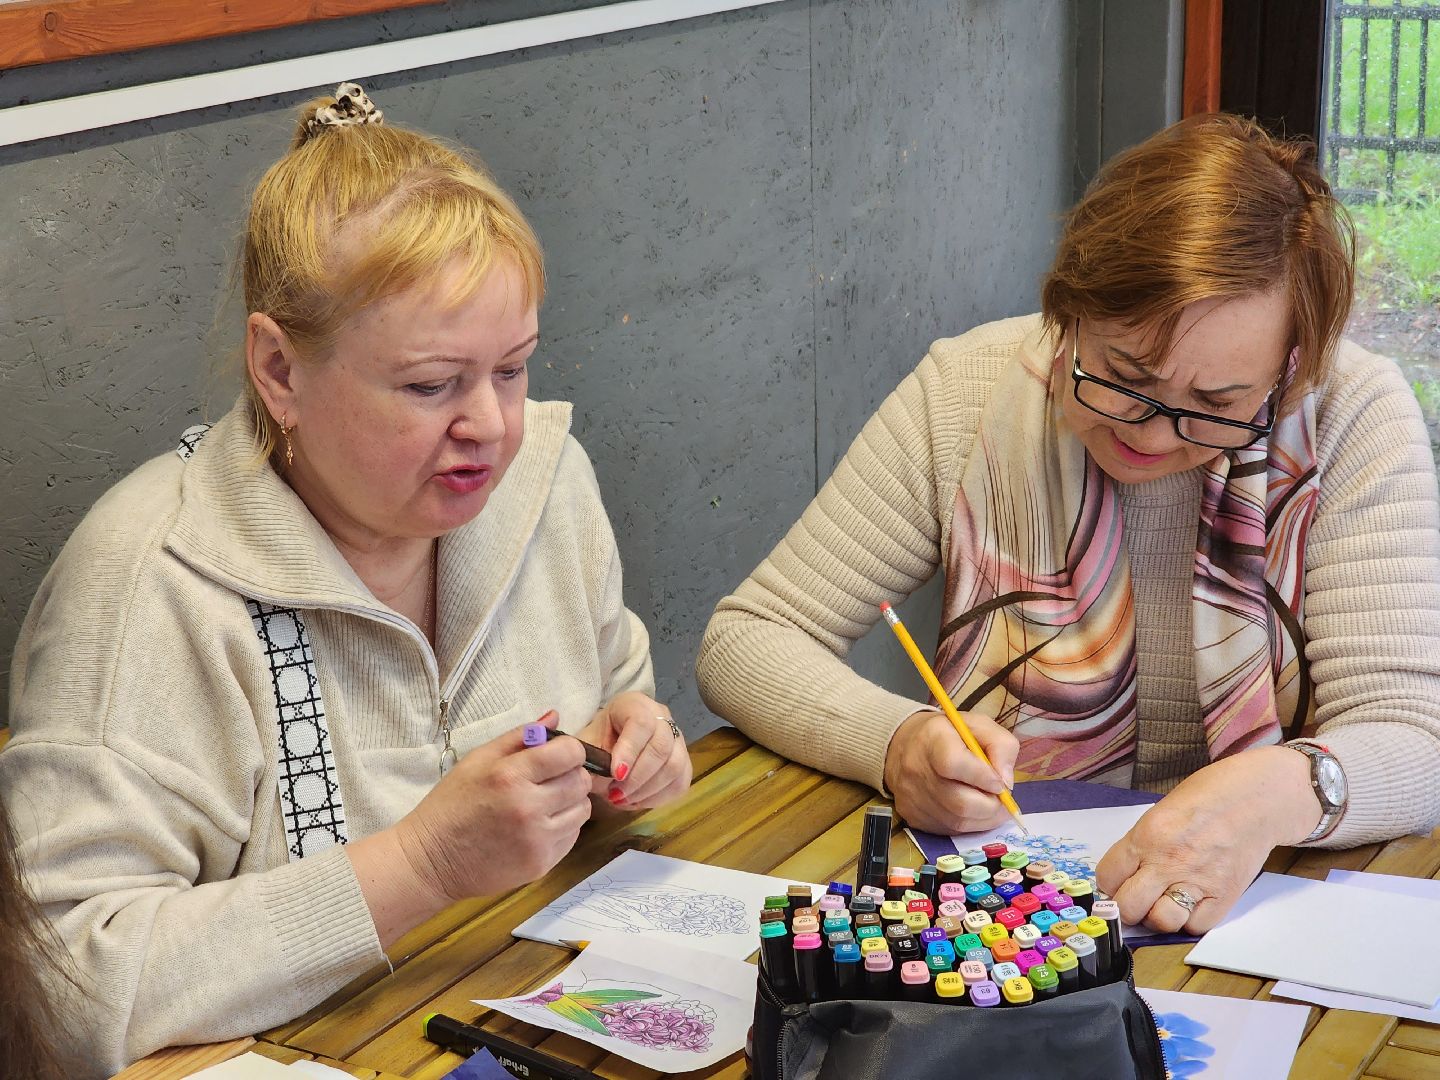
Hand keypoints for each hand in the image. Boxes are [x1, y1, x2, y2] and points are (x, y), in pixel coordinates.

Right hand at [394, 710, 592, 904]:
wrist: (431, 861)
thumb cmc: (452, 805)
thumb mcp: (477, 760)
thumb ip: (519, 736)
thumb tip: (555, 716)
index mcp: (510, 775)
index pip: (571, 753)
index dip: (569, 750)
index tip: (557, 755)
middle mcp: (529, 807)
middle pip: (581, 781)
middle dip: (571, 775)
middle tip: (549, 779)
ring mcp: (537, 840)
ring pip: (583, 809)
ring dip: (570, 802)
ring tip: (544, 802)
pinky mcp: (542, 864)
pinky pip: (572, 836)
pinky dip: (562, 827)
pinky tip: (538, 825)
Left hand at [577, 691, 692, 810]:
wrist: (608, 746)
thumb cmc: (597, 742)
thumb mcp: (587, 746)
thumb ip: (593, 760)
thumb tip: (604, 780)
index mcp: (634, 704)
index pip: (641, 724)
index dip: (630, 751)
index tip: (615, 774)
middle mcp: (661, 717)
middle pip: (661, 747)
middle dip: (638, 777)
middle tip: (615, 794)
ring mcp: (677, 738)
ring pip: (674, 766)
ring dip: (647, 790)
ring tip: (622, 799)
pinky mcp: (683, 762)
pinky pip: (679, 783)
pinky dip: (658, 798)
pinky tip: (636, 800)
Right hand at [882, 709, 1019, 833]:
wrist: (905, 747)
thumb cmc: (949, 734)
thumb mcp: (979, 725)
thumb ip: (1001, 746)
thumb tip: (1006, 782)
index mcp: (933, 739)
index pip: (954, 764)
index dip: (982, 778)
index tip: (999, 782)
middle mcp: (917, 769)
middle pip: (960, 802)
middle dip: (991, 806)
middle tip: (1002, 800)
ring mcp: (912, 797)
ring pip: (958, 821)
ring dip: (984, 818)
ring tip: (992, 805)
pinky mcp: (913, 816)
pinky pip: (949, 830)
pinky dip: (969, 824)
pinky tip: (974, 811)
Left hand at [1096, 745, 1321, 932]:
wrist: (1256, 798)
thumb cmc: (1207, 798)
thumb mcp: (1159, 812)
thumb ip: (1140, 845)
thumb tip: (1122, 875)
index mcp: (1146, 835)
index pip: (1107, 877)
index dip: (1108, 884)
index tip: (1117, 884)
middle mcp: (1169, 862)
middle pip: (1128, 907)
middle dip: (1126, 907)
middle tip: (1136, 899)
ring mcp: (1198, 881)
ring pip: (1161, 922)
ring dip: (1158, 916)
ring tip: (1164, 901)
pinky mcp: (1225, 896)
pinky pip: (1196, 926)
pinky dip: (1190, 919)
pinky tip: (1191, 901)